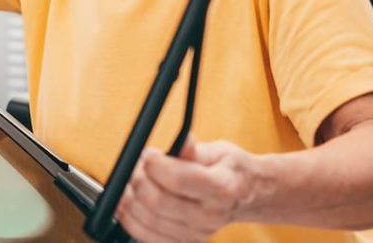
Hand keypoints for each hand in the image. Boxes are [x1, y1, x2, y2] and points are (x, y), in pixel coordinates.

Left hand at [115, 136, 257, 241]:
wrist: (246, 195)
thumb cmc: (228, 170)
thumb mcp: (218, 151)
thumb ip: (194, 149)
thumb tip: (182, 139)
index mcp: (221, 188)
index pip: (179, 179)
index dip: (155, 165)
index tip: (146, 154)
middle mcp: (211, 216)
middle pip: (159, 202)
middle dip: (137, 181)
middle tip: (134, 167)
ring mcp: (198, 233)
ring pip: (150, 221)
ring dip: (130, 200)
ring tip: (129, 183)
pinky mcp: (186, 242)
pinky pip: (149, 237)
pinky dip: (132, 221)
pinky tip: (127, 205)